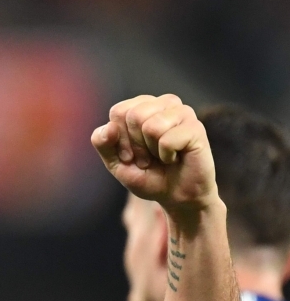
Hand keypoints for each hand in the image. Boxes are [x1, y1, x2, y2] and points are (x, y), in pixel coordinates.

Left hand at [92, 94, 218, 214]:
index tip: (129, 155)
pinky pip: (167, 140)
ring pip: (151, 125)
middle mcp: (164, 103)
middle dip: (135, 145)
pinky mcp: (196, 128)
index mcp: (143, 106)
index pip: (119, 111)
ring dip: (151, 151)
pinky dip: (166, 156)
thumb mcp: (115, 163)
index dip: (119, 140)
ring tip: (161, 157)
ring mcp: (183, 113)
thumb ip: (103, 144)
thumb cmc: (148, 175)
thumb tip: (109, 127)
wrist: (177, 196)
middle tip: (147, 159)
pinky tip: (175, 158)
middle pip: (134, 115)